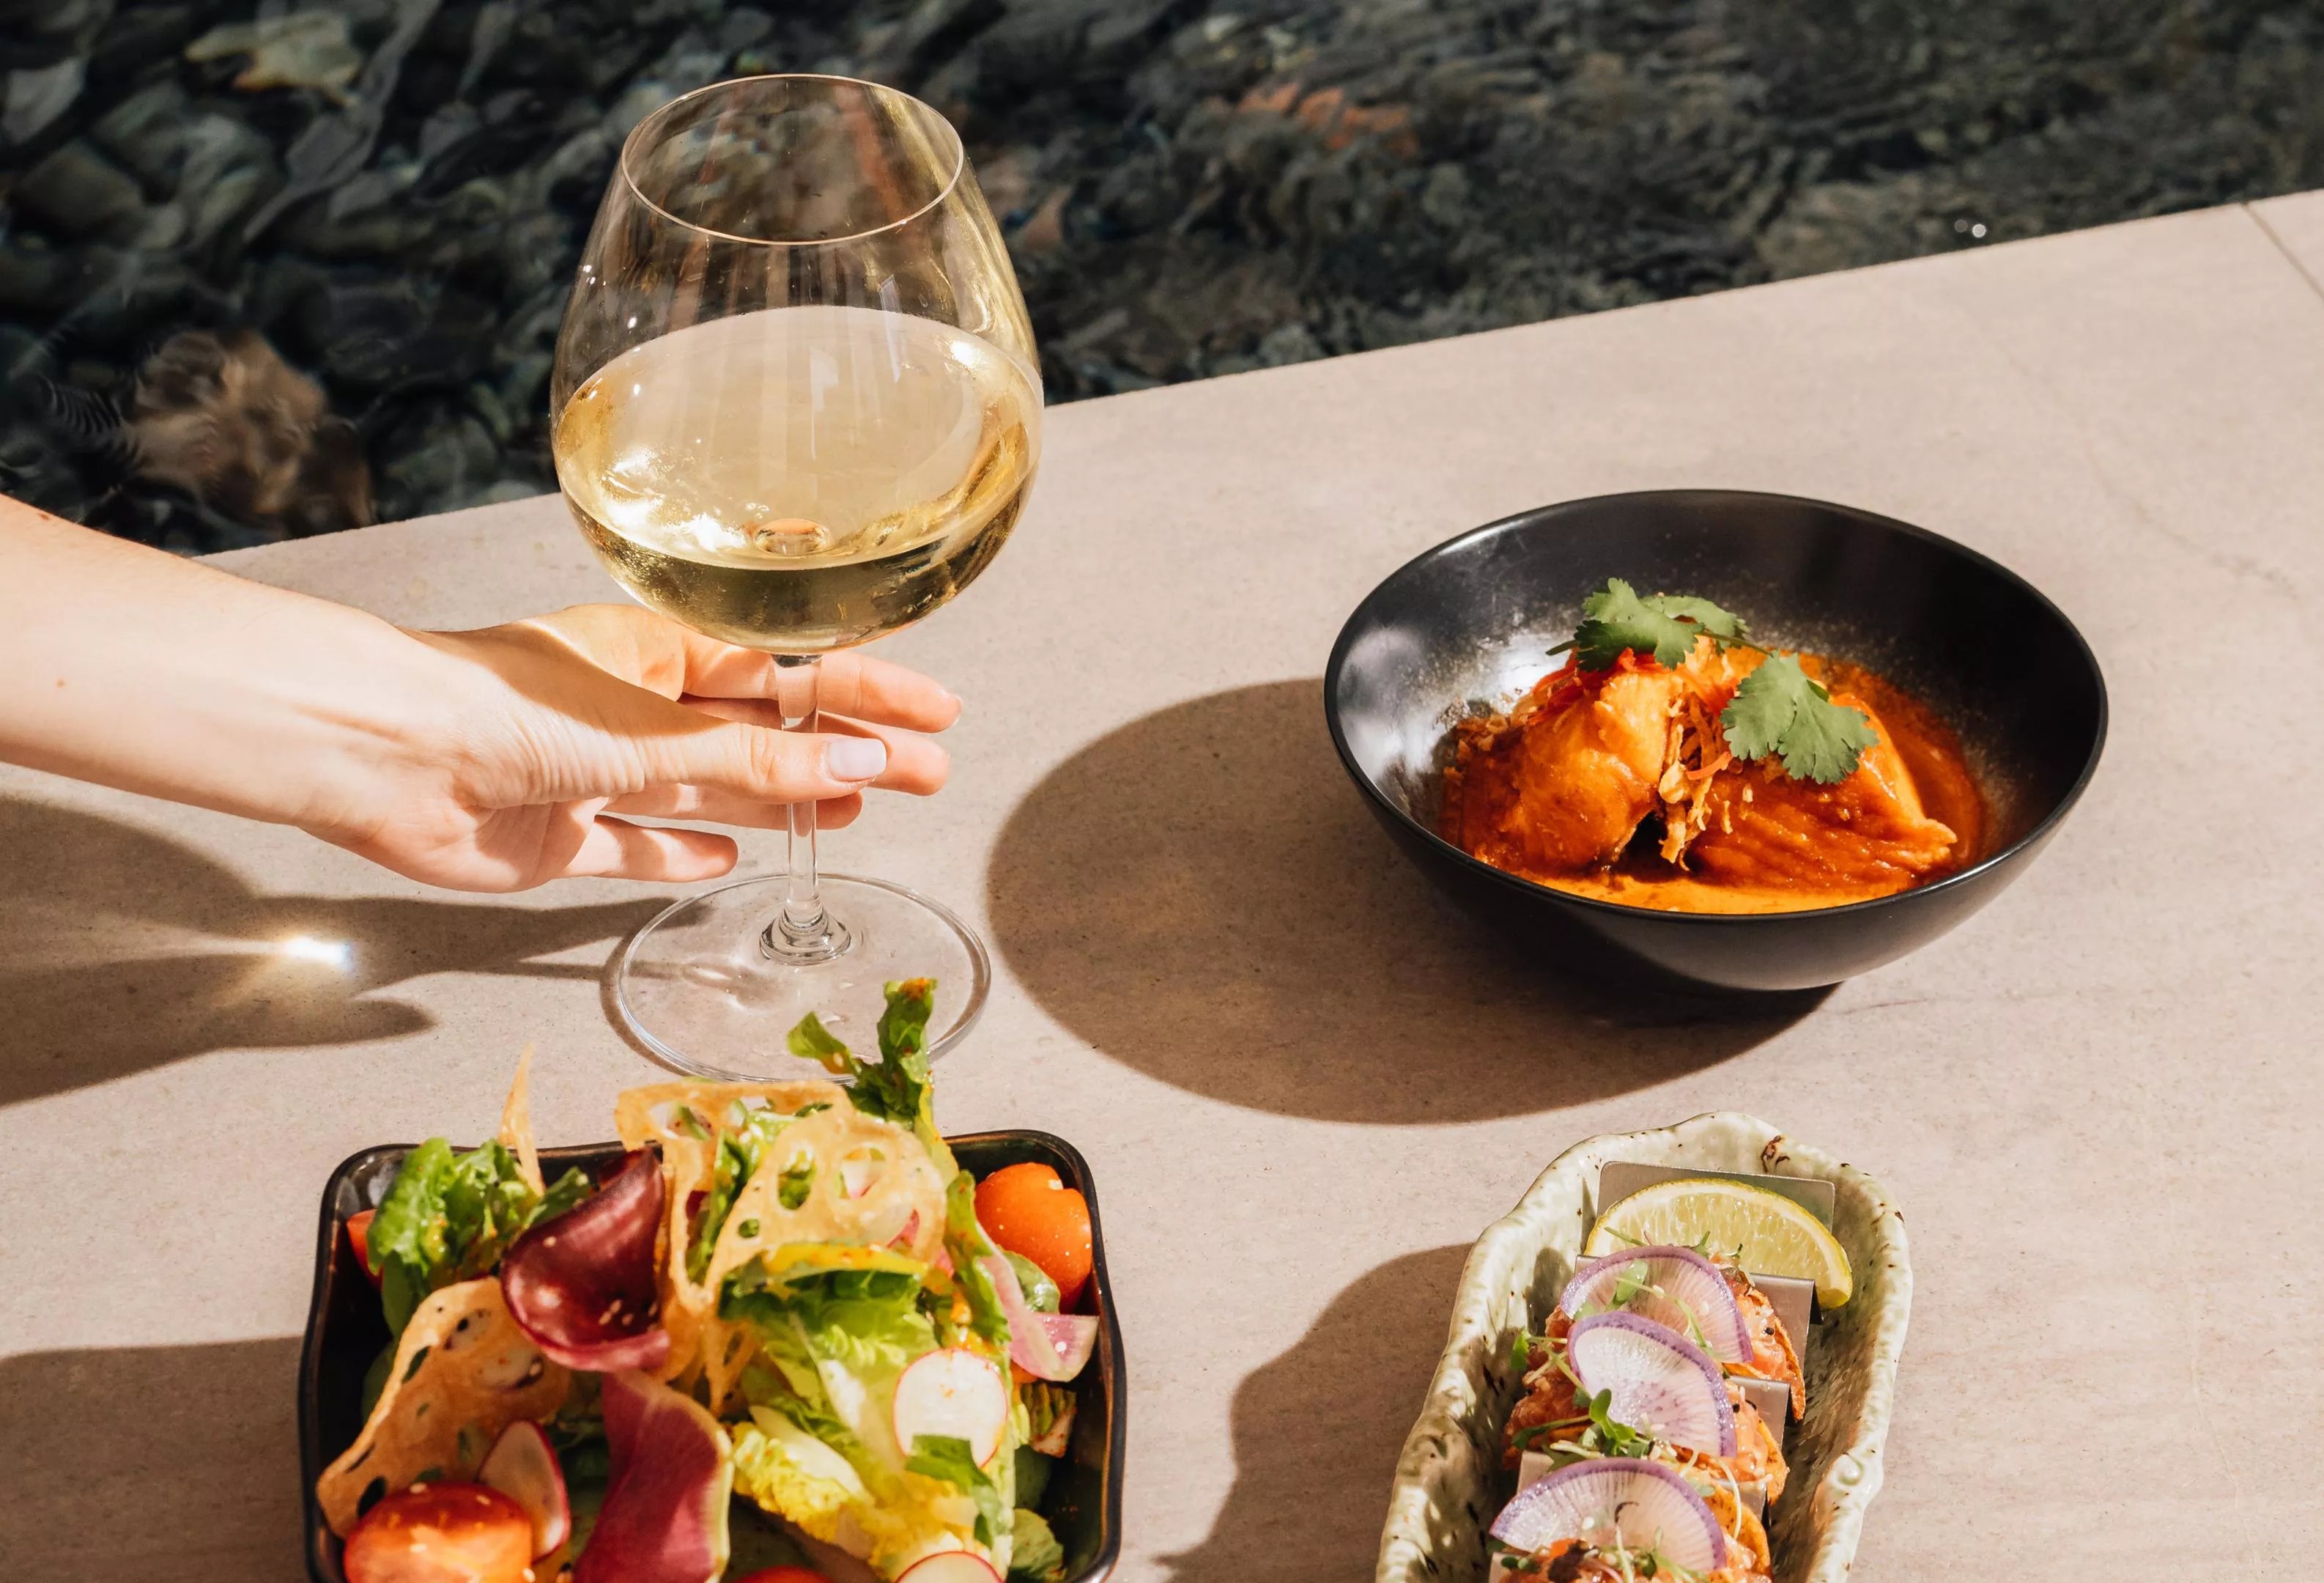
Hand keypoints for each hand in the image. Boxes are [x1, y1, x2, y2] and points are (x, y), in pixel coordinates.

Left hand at [324, 604, 957, 891]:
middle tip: (922, 776)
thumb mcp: (652, 733)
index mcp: (655, 651)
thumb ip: (755, 761)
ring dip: (781, 803)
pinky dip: (681, 852)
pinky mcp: (557, 838)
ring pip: (711, 790)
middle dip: (841, 755)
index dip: (864, 692)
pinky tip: (726, 857)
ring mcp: (596, 775)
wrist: (382, 754)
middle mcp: (630, 709)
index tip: (933, 713)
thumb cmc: (503, 707)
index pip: (786, 672)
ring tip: (854, 815)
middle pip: (761, 736)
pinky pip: (634, 848)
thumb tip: (858, 767)